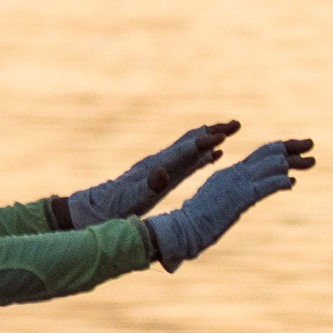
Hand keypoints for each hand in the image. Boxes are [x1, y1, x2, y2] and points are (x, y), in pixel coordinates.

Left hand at [69, 120, 238, 227]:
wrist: (95, 209)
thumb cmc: (114, 209)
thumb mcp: (131, 201)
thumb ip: (147, 187)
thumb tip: (161, 173)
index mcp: (156, 169)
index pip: (183, 152)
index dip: (203, 143)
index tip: (223, 135)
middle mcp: (160, 163)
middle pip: (189, 142)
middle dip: (212, 131)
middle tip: (237, 123)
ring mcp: (160, 167)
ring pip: (190, 148)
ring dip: (210, 138)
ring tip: (230, 130)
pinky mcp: (161, 175)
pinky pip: (187, 161)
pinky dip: (203, 155)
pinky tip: (217, 154)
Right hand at [148, 135, 313, 267]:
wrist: (181, 230)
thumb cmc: (198, 222)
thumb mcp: (224, 203)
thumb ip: (245, 194)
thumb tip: (273, 187)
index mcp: (228, 173)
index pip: (259, 155)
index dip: (281, 149)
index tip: (297, 149)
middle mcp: (234, 174)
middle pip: (268, 153)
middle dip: (291, 147)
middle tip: (311, 144)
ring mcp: (237, 184)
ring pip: (270, 165)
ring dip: (293, 162)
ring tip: (310, 160)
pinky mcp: (240, 198)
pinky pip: (266, 186)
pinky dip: (280, 182)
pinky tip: (291, 183)